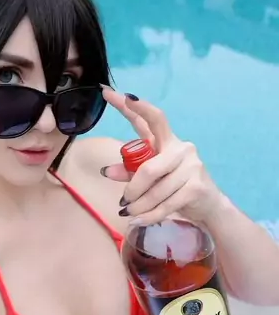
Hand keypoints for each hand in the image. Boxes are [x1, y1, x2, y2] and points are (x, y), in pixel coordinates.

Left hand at [100, 88, 223, 225]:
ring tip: (128, 214)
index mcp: (168, 141)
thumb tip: (106, 172)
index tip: (114, 93)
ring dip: (139, 206)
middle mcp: (182, 148)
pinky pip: (166, 204)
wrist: (207, 206)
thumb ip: (130, 171)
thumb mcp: (151, 177)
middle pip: (148, 167)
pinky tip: (138, 220)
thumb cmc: (175, 187)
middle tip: (122, 201)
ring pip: (156, 190)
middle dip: (133, 188)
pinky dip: (149, 216)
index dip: (135, 107)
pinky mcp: (196, 186)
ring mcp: (192, 166)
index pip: (152, 119)